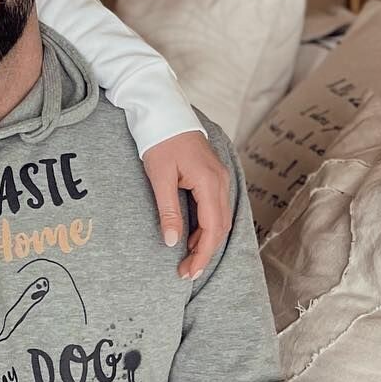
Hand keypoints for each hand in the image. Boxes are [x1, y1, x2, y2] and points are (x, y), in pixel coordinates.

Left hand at [142, 131, 230, 281]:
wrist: (163, 109)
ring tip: (188, 257)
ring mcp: (220, 176)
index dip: (202, 255)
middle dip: (206, 252)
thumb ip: (168, 210)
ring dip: (207, 239)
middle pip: (221, 227)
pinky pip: (217, 206)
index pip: (212, 229)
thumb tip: (171, 242)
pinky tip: (194, 234)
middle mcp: (221, 181)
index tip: (188, 272)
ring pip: (221, 218)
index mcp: (210, 182)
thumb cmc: (159, 139)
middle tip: (186, 271)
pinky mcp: (214, 174)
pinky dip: (208, 224)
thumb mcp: (159, 176)